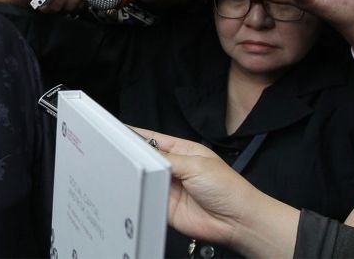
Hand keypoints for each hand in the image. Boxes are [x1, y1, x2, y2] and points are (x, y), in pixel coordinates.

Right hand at [131, 127, 298, 257]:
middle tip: (118, 152)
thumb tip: (143, 152)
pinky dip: (140, 194)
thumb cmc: (228, 189)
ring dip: (137, 176)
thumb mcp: (196, 165)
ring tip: (128, 171)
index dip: (134, 135)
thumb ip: (166, 159)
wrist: (237, 221)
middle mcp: (173, 168)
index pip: (152, 139)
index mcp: (181, 151)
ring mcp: (167, 187)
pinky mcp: (164, 205)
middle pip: (144, 158)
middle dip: (133, 155)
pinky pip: (146, 197)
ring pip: (143, 178)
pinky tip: (138, 189)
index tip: (117, 131)